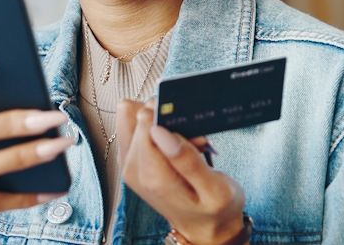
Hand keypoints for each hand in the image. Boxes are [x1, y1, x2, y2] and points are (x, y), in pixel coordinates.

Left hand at [115, 100, 247, 244]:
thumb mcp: (214, 189)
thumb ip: (187, 160)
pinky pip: (132, 126)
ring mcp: (129, 165)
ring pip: (130, 116)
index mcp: (153, 177)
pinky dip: (156, 128)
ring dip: (160, 122)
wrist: (204, 226)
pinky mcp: (131, 161)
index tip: (190, 128)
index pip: (145, 125)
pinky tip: (176, 142)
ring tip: (185, 141)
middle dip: (166, 119)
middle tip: (192, 138)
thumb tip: (159, 131)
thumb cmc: (214, 208)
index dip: (168, 117)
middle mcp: (133, 170)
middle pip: (136, 116)